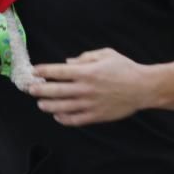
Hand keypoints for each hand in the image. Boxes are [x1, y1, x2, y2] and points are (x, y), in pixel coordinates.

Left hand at [29, 48, 148, 125]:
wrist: (143, 88)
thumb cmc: (125, 68)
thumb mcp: (106, 54)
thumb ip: (85, 58)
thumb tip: (67, 63)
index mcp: (87, 72)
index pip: (58, 72)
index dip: (43, 71)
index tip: (34, 71)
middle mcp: (85, 89)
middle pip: (55, 91)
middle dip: (39, 90)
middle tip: (30, 89)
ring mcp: (90, 104)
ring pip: (62, 107)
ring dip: (48, 106)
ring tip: (41, 104)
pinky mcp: (96, 116)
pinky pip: (75, 120)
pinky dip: (63, 119)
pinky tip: (58, 115)